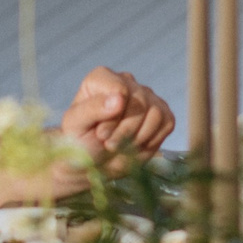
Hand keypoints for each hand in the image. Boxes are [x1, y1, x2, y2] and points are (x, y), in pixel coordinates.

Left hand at [60, 67, 174, 159]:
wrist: (93, 163)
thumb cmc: (80, 141)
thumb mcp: (76, 125)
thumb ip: (93, 108)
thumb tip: (120, 97)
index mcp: (103, 78)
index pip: (120, 89)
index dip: (113, 118)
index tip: (101, 134)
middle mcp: (127, 81)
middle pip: (139, 102)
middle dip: (125, 131)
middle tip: (110, 144)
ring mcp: (147, 97)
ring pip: (155, 113)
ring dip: (138, 137)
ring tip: (122, 146)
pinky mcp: (162, 114)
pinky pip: (167, 123)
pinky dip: (152, 140)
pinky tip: (136, 145)